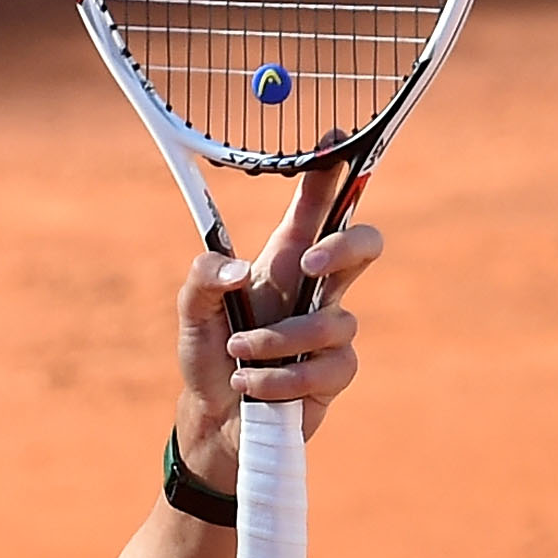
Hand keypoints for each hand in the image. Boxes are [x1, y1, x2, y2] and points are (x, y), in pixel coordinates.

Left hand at [170, 161, 383, 484]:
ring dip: (276, 340)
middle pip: (365, 245)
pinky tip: (250, 386)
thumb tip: (239, 270)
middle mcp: (316, 289)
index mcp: (286, 260)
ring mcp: (331, 331)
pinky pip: (326, 366)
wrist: (216, 419)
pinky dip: (280, 378)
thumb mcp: (192, 310)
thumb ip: (204, 276)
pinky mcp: (334, 373)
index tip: (337, 137)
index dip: (333, 169)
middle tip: (307, 262)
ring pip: (332, 320)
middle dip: (346, 245)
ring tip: (239, 354)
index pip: (319, 206)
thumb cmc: (210, 354)